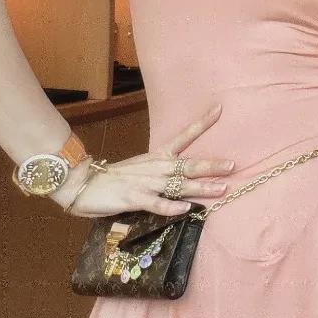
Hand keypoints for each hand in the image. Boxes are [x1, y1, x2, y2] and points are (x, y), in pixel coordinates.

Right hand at [56, 104, 234, 216]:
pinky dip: (171, 207)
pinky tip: (185, 209)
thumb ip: (164, 171)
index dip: (202, 123)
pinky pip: (156, 204)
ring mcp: (146, 183)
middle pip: (189, 164)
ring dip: (201, 187)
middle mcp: (156, 167)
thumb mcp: (143, 169)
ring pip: (178, 185)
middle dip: (212, 165)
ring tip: (221, 189)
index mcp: (158, 156)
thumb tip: (186, 175)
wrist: (84, 184)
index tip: (220, 109)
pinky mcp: (135, 199)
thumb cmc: (116, 179)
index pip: (184, 136)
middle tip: (233, 165)